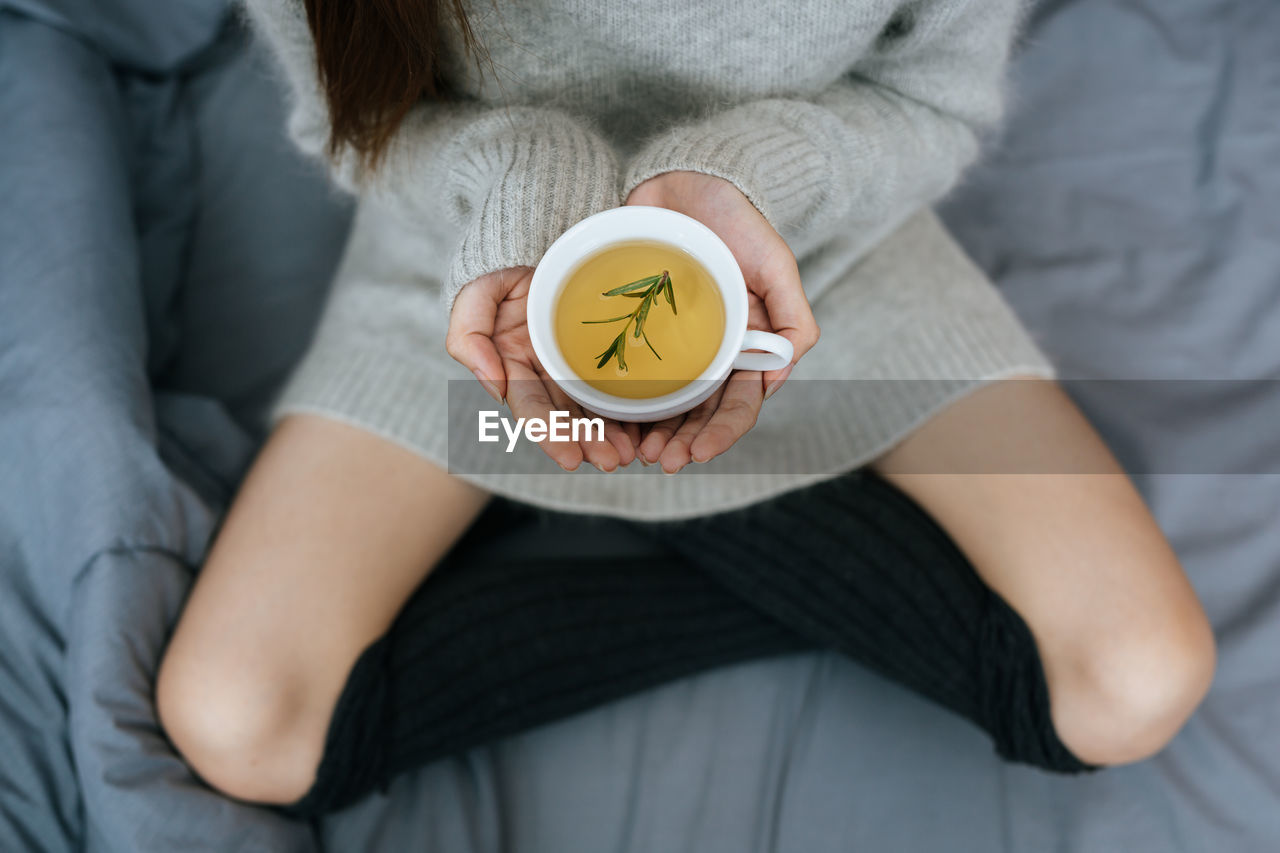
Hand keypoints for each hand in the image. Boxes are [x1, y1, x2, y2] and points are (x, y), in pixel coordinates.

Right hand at [446, 266, 641, 470]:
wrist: (534, 238)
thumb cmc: (498, 268)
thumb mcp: (475, 296)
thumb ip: (470, 340)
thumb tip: (495, 391)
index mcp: (512, 368)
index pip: (532, 410)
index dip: (550, 437)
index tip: (570, 459)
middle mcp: (543, 374)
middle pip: (567, 418)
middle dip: (588, 444)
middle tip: (613, 462)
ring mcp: (572, 366)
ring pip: (593, 409)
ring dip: (610, 436)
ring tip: (632, 454)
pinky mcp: (599, 355)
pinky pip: (616, 386)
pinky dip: (628, 410)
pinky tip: (645, 428)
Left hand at [625, 171, 818, 471]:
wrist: (684, 177)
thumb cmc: (736, 219)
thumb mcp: (775, 262)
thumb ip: (793, 317)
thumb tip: (780, 376)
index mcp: (746, 347)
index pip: (738, 405)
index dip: (721, 435)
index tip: (696, 454)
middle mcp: (710, 352)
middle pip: (699, 414)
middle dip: (682, 443)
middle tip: (657, 461)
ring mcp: (673, 343)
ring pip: (664, 403)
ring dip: (652, 433)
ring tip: (632, 451)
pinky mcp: (637, 327)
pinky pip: (629, 372)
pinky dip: (621, 401)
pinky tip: (607, 420)